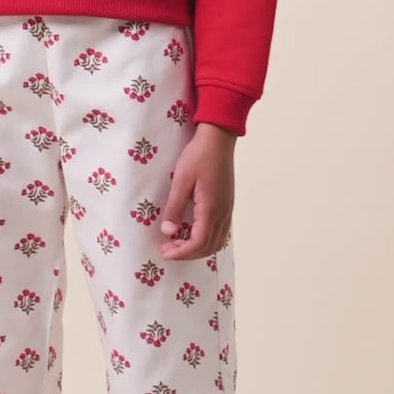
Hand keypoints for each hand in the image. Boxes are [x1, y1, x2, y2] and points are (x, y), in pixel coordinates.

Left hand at [159, 123, 236, 260]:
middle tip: (168, 248)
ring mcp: (228, 210)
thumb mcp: (181, 180)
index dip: (181, 252)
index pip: (198, 243)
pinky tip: (192, 231)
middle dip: (188, 254)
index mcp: (211, 209)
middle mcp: (222, 213)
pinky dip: (206, 239)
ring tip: (178, 242)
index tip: (165, 252)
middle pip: (209, 247)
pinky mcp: (227, 204)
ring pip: (217, 241)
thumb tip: (168, 231)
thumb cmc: (198, 156)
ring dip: (198, 248)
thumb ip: (175, 207)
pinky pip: (220, 231)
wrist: (218, 139)